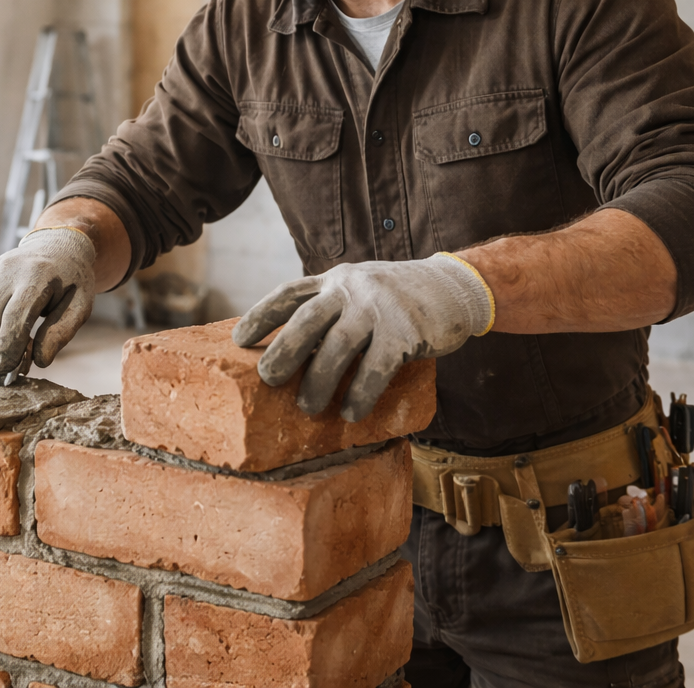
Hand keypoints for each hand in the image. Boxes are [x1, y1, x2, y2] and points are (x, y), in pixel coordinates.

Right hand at [0, 227, 96, 377]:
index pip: (15, 316)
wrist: (57, 246)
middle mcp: (8, 270)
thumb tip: (40, 361)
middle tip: (3, 372)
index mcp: (37, 275)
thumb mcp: (81, 305)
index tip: (8, 370)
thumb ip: (62, 332)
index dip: (8, 346)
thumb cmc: (72, 280)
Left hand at [232, 253, 493, 421]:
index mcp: (335, 279)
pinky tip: (352, 413)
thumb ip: (330, 310)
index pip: (289, 294)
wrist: (455, 287)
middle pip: (308, 320)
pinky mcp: (406, 331)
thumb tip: (292, 354)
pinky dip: (360, 393)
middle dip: (284, 351)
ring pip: (338, 347)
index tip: (238, 341)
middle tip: (266, 379)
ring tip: (307, 408)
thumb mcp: (359, 289)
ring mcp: (379, 308)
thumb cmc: (398, 298)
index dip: (261, 316)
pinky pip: (376, 367)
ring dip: (319, 381)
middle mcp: (352, 289)